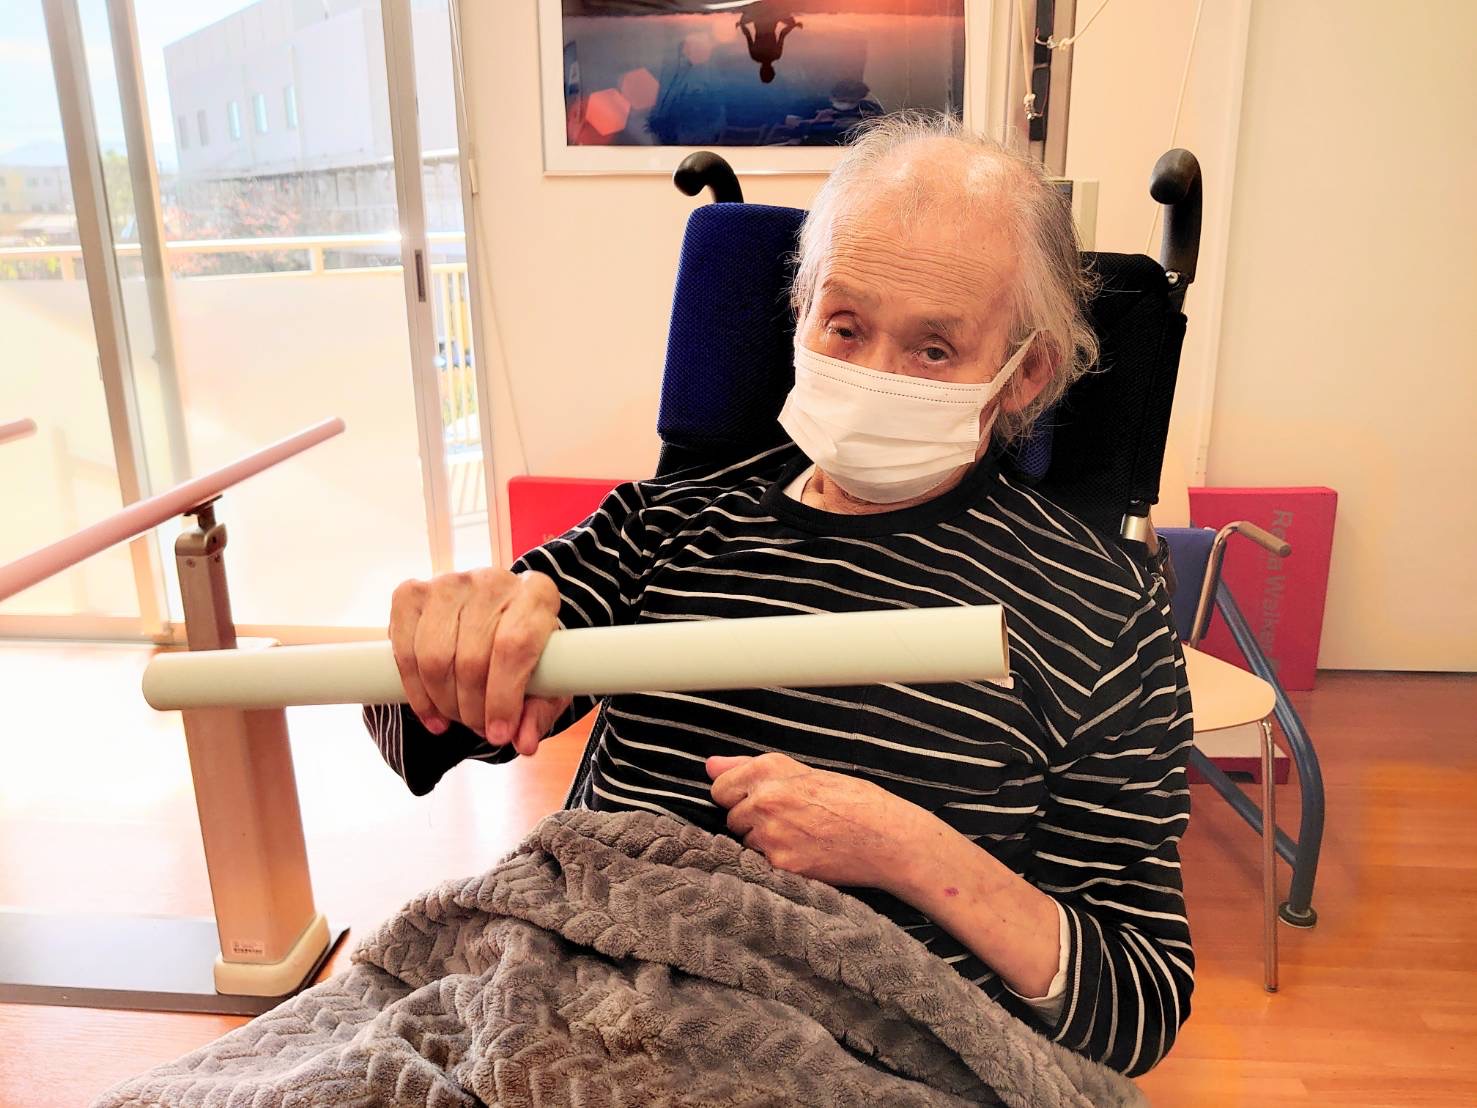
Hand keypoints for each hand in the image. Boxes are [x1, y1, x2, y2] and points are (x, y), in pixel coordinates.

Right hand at [388, 568, 569, 754]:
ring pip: (435, 658)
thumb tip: (524, 743)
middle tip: (480, 728)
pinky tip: (432, 713)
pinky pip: (404, 652)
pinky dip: (415, 693)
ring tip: (459, 718)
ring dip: (444, 702)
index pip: (514, 646)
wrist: (495, 620)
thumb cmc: (526, 653)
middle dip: (472, 709)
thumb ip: (539, 712)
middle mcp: (492, 580)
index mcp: (536, 594)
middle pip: (472, 658)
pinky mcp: (411, 593)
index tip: (498, 734)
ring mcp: (448, 582)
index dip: (503, 697)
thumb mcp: (546, 682)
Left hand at [706, 753, 922, 890]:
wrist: (887, 838)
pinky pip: (762, 865)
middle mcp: (765, 802)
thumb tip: (710, 766)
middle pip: (732, 818)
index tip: (756, 801)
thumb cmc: (854, 800)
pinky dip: (778, 862)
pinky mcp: (781, 866)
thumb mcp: (806, 771)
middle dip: (752, 821)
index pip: (721, 789)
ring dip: (764, 843)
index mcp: (770, 772)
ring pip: (747, 843)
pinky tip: (805, 854)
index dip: (738, 796)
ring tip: (801, 837)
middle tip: (790, 820)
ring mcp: (771, 837)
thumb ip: (751, 768)